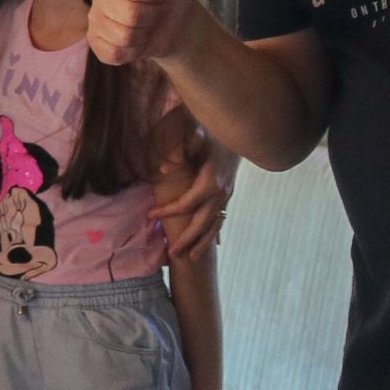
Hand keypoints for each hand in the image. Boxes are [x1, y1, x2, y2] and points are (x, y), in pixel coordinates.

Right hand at [89, 0, 203, 66]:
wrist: (176, 25)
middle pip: (130, 15)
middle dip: (153, 16)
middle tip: (156, 9)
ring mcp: (94, 19)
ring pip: (123, 36)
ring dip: (145, 35)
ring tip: (147, 24)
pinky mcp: (95, 43)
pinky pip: (113, 53)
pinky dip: (132, 51)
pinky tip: (137, 40)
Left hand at [154, 132, 238, 262]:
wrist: (239, 129)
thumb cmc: (213, 131)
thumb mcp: (197, 134)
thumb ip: (180, 150)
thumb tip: (164, 169)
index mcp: (211, 182)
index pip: (186, 204)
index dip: (168, 211)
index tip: (150, 215)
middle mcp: (221, 193)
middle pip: (202, 223)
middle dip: (187, 240)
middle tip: (172, 254)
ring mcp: (227, 195)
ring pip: (215, 225)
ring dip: (203, 243)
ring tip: (192, 259)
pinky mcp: (229, 194)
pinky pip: (220, 219)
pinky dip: (214, 233)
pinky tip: (210, 245)